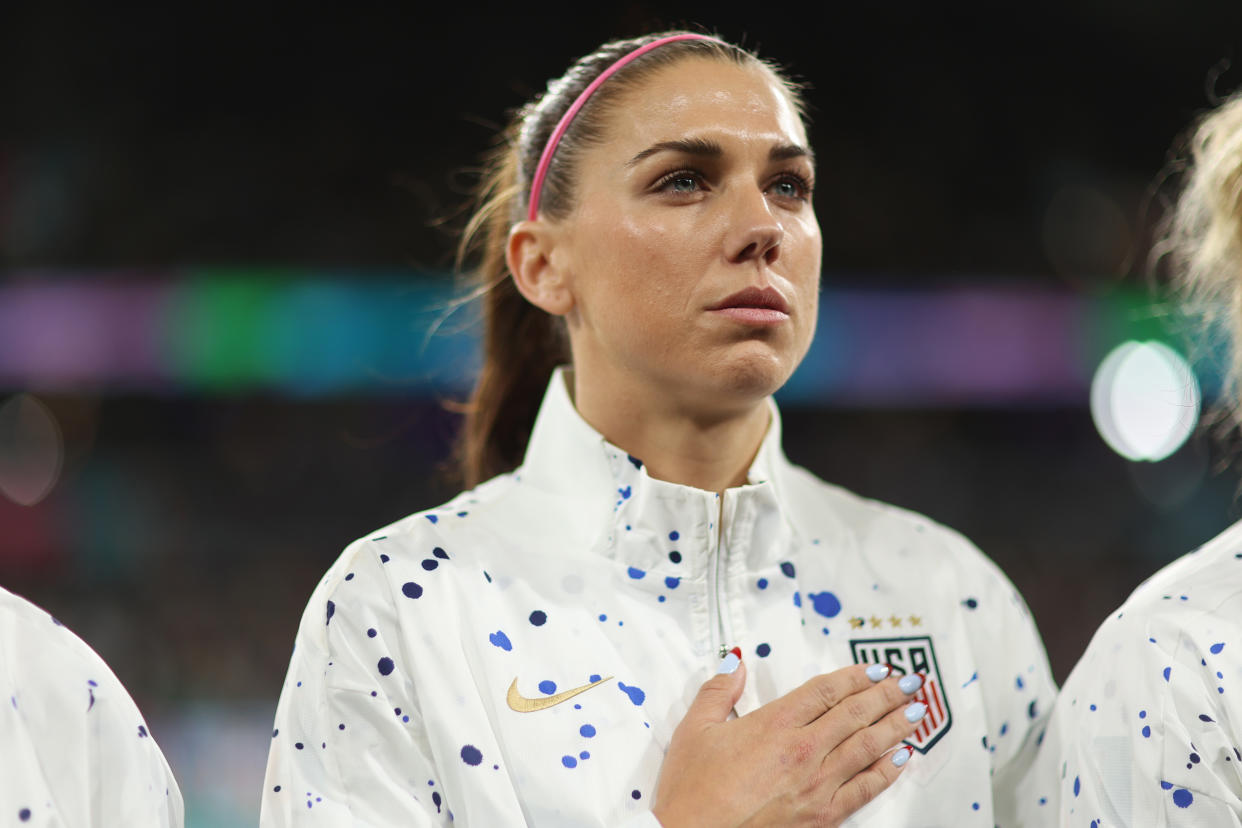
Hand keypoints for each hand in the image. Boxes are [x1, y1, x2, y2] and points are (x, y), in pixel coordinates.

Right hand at [651, 652, 924, 827]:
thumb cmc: (692, 793)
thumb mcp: (694, 730)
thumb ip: (718, 691)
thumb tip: (736, 664)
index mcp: (773, 724)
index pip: (826, 690)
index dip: (855, 675)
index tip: (875, 668)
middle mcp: (802, 750)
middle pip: (854, 713)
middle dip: (886, 694)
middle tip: (908, 681)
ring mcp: (815, 784)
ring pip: (867, 746)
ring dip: (895, 725)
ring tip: (916, 711)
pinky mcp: (821, 815)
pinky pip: (864, 788)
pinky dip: (887, 771)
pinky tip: (901, 758)